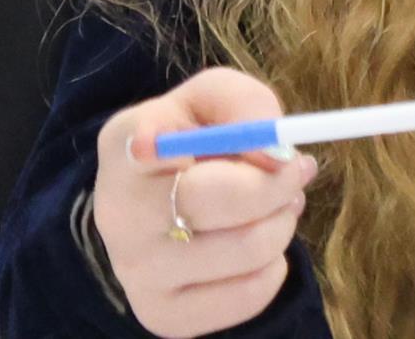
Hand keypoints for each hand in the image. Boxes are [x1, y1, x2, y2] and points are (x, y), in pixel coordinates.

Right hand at [92, 67, 317, 337]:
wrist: (160, 202)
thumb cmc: (192, 139)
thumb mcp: (214, 100)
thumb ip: (245, 106)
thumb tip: (279, 156)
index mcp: (123, 146)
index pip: (141, 148)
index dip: (165, 147)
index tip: (197, 145)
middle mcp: (117, 213)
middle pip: (215, 202)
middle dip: (276, 185)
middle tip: (296, 173)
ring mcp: (136, 271)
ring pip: (245, 249)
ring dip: (282, 223)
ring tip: (279, 206)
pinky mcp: (161, 314)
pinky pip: (247, 296)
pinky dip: (273, 268)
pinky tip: (258, 244)